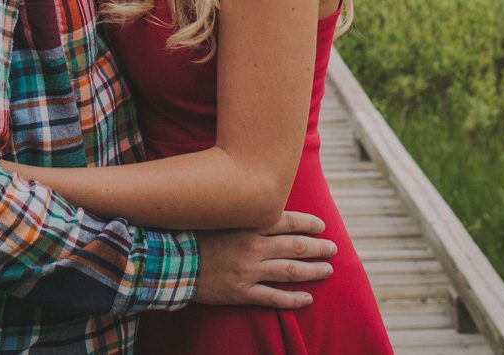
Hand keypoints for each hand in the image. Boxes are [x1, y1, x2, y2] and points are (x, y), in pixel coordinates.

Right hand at [194, 210, 335, 308]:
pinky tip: (307, 299)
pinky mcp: (241, 292)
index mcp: (247, 225)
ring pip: (290, 271)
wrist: (171, 261)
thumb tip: (262, 204)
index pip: (286, 220)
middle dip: (317, 247)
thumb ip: (240, 211)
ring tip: (327, 271)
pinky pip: (274, 297)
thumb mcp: (218, 215)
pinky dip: (293, 299)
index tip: (321, 225)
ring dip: (312, 271)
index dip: (307, 223)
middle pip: (295, 246)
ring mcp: (248, 271)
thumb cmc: (193, 233)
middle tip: (332, 248)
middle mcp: (252, 246)